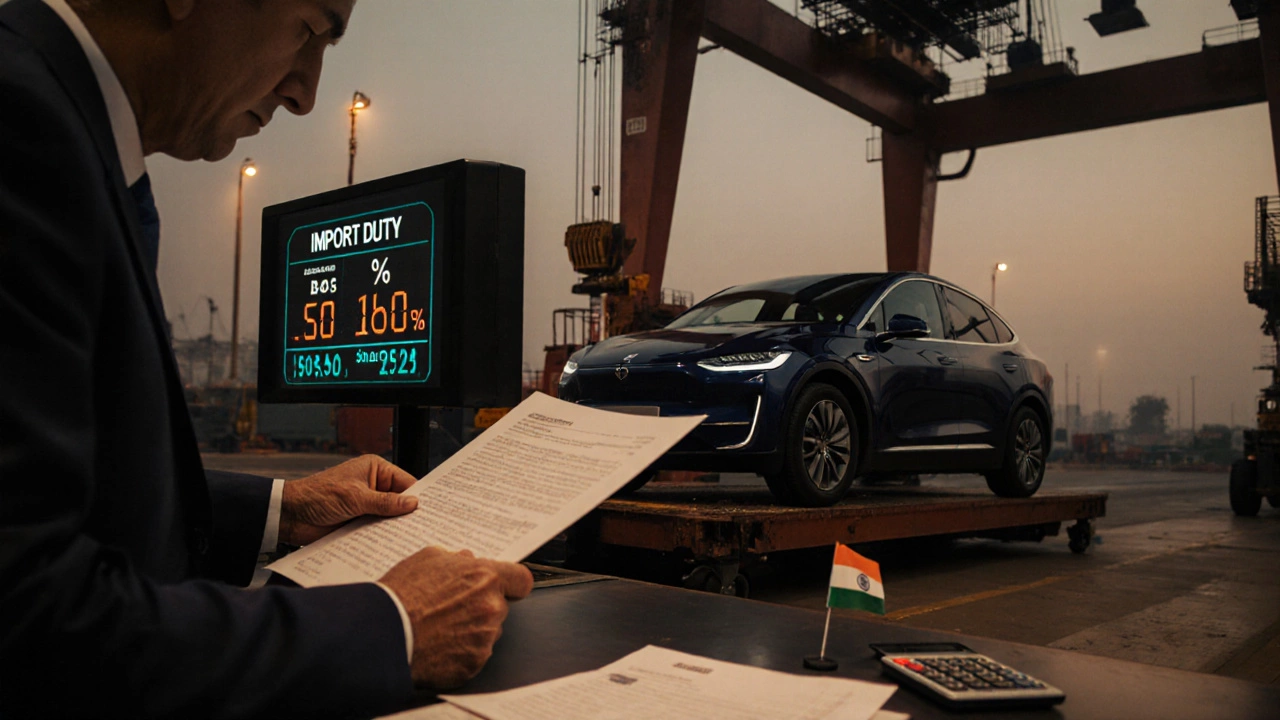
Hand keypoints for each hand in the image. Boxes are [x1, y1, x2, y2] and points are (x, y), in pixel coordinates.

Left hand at [279, 454, 417, 545]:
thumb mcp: (355, 497)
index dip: (419, 496)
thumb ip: (385, 502)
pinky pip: (377, 530)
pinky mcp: (359, 522)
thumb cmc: (318, 496)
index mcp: (375, 470)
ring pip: (390, 518)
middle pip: (400, 501)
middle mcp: (373, 486)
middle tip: (427, 527)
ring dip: (396, 528)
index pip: (406, 482)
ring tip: (414, 539)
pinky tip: (394, 546)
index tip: (433, 510)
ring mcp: (366, 505)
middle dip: (409, 514)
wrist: (290, 516)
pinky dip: (383, 537)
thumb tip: (413, 504)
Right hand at [380, 547, 533, 688]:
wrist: (383, 633)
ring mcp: (484, 638)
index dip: (512, 584)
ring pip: (488, 632)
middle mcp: (491, 608)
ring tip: (440, 628)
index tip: (505, 587)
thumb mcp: (427, 558)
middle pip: (500, 607)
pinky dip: (461, 653)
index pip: (521, 580)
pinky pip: (475, 655)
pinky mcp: (474, 663)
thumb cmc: (402, 594)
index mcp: (485, 577)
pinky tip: (438, 646)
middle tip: (452, 609)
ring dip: (472, 630)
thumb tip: (467, 560)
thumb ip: (456, 558)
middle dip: (481, 607)